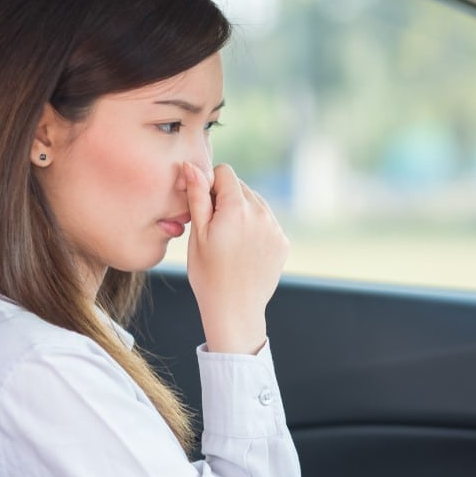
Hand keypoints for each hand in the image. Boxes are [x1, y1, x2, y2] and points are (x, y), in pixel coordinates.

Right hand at [184, 162, 288, 353]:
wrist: (234, 310)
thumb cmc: (208, 274)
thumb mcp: (197, 234)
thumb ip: (198, 196)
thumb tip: (192, 166)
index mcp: (237, 208)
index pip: (225, 173)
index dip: (211, 186)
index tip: (205, 210)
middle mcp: (261, 214)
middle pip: (242, 187)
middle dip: (227, 199)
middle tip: (216, 230)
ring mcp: (275, 228)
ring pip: (256, 203)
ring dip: (242, 212)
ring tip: (230, 242)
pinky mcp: (282, 242)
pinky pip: (267, 222)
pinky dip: (256, 228)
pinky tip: (244, 251)